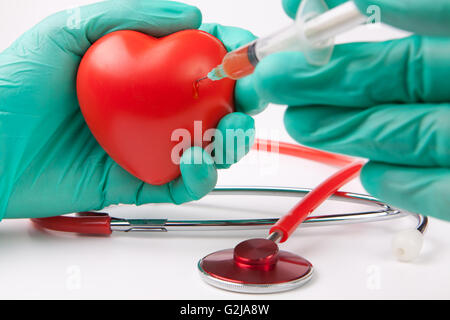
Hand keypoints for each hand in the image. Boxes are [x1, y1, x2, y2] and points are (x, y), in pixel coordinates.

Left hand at [0, 0, 266, 218]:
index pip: (197, 62)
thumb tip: (192, 15)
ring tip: (227, 132)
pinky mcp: (140, 182)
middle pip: (213, 107)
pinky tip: (193, 162)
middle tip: (247, 97)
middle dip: (243, 102)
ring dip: (231, 141)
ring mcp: (148, 147)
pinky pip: (181, 186)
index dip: (228, 55)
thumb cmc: (15, 88)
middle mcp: (151, 111)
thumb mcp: (67, 33)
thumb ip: (128, 16)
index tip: (244, 53)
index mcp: (141, 74)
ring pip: (208, 148)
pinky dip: (198, 177)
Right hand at [249, 0, 449, 219]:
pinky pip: (443, 190)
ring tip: (299, 124)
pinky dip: (407, 183)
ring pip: (414, 134)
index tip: (296, 10)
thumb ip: (416, 7)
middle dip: (329, 80)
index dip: (347, 9)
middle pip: (397, 81)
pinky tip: (376, 174)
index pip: (416, 14)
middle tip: (274, 80)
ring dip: (350, 131)